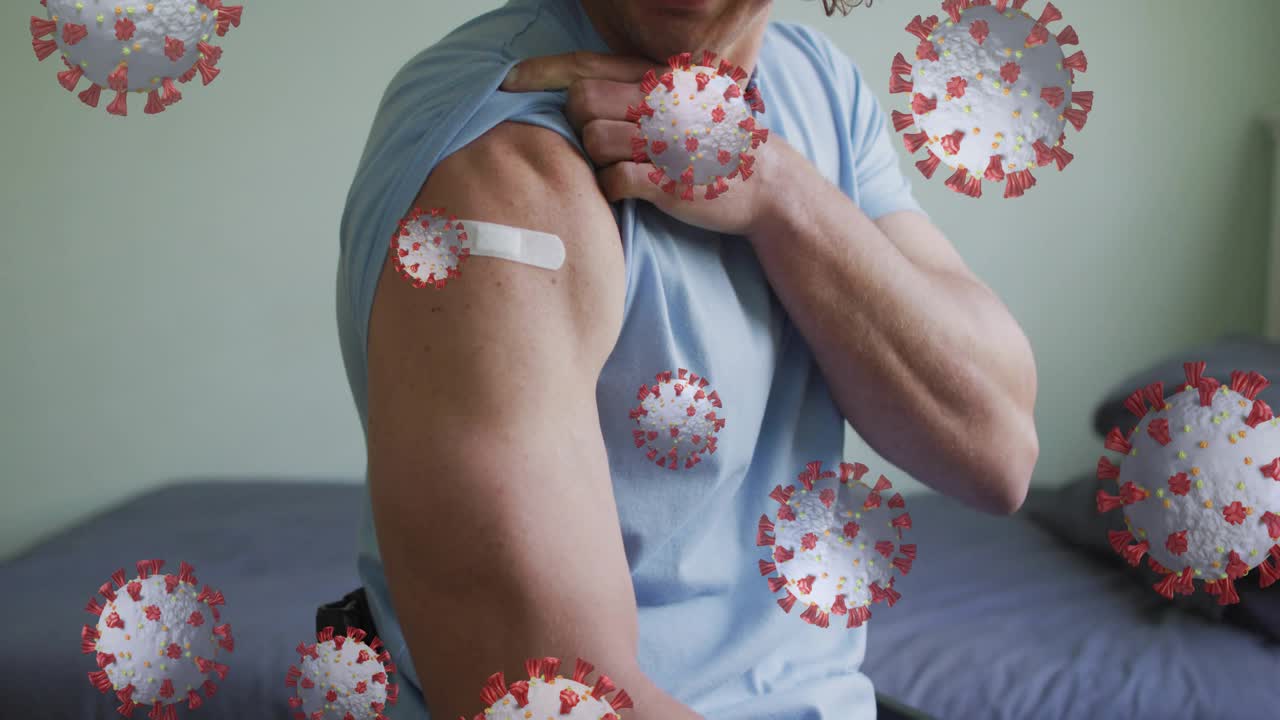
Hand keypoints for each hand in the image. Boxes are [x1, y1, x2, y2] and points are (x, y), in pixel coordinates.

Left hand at [501, 50, 793, 236]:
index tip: (507, 82)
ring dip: (596, 160)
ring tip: (625, 166)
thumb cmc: (715, 143)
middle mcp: (663, 101)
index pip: (587, 66)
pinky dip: (612, 189)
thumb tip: (576, 93)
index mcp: (662, 79)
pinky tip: (630, 190)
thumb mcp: (685, 101)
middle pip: (581, 101)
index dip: (541, 73)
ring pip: (594, 141)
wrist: (766, 184)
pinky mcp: (670, 180)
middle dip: (579, 124)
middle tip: (604, 142)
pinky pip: (613, 180)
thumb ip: (638, 90)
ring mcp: (667, 140)